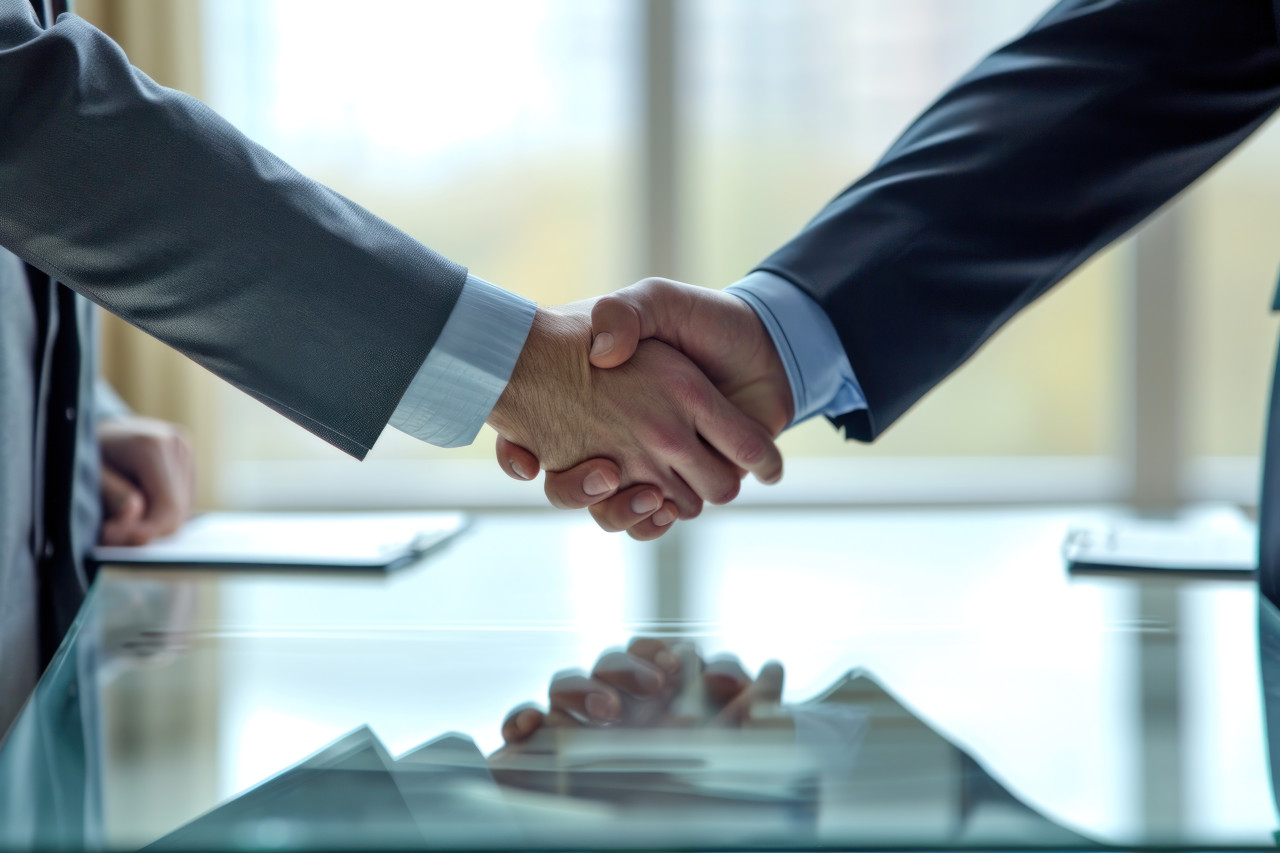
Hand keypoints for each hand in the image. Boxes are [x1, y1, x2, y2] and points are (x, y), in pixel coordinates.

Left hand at [98, 417, 194, 545]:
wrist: (96, 428)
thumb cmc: (86, 451)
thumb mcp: (88, 474)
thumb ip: (112, 494)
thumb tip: (135, 515)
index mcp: (154, 445)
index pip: (168, 508)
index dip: (144, 533)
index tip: (111, 538)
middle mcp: (177, 445)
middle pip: (178, 512)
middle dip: (146, 530)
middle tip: (110, 534)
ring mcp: (185, 451)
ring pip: (183, 510)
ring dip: (153, 524)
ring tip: (120, 520)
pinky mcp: (187, 459)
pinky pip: (182, 501)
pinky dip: (159, 513)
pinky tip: (136, 509)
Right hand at [487, 304, 782, 520]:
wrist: (760, 343)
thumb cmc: (700, 321)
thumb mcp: (656, 300)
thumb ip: (624, 312)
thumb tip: (602, 353)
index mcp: (596, 400)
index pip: (530, 435)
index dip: (518, 450)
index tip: (532, 458)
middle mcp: (615, 438)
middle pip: (571, 488)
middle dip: (582, 489)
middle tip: (608, 470)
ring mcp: (649, 466)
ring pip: (613, 511)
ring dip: (627, 507)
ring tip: (645, 488)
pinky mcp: (685, 486)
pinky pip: (654, 522)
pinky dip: (655, 522)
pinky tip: (663, 504)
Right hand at [492, 638, 784, 772]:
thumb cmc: (693, 820)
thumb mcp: (737, 769)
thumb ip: (759, 719)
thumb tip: (775, 668)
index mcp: (663, 714)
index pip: (654, 658)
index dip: (662, 651)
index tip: (679, 666)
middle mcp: (619, 720)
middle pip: (609, 661)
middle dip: (628, 664)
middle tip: (654, 686)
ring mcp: (576, 736)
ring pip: (566, 680)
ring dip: (584, 686)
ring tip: (608, 716)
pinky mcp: (537, 758)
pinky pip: (523, 719)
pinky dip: (524, 715)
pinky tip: (533, 728)